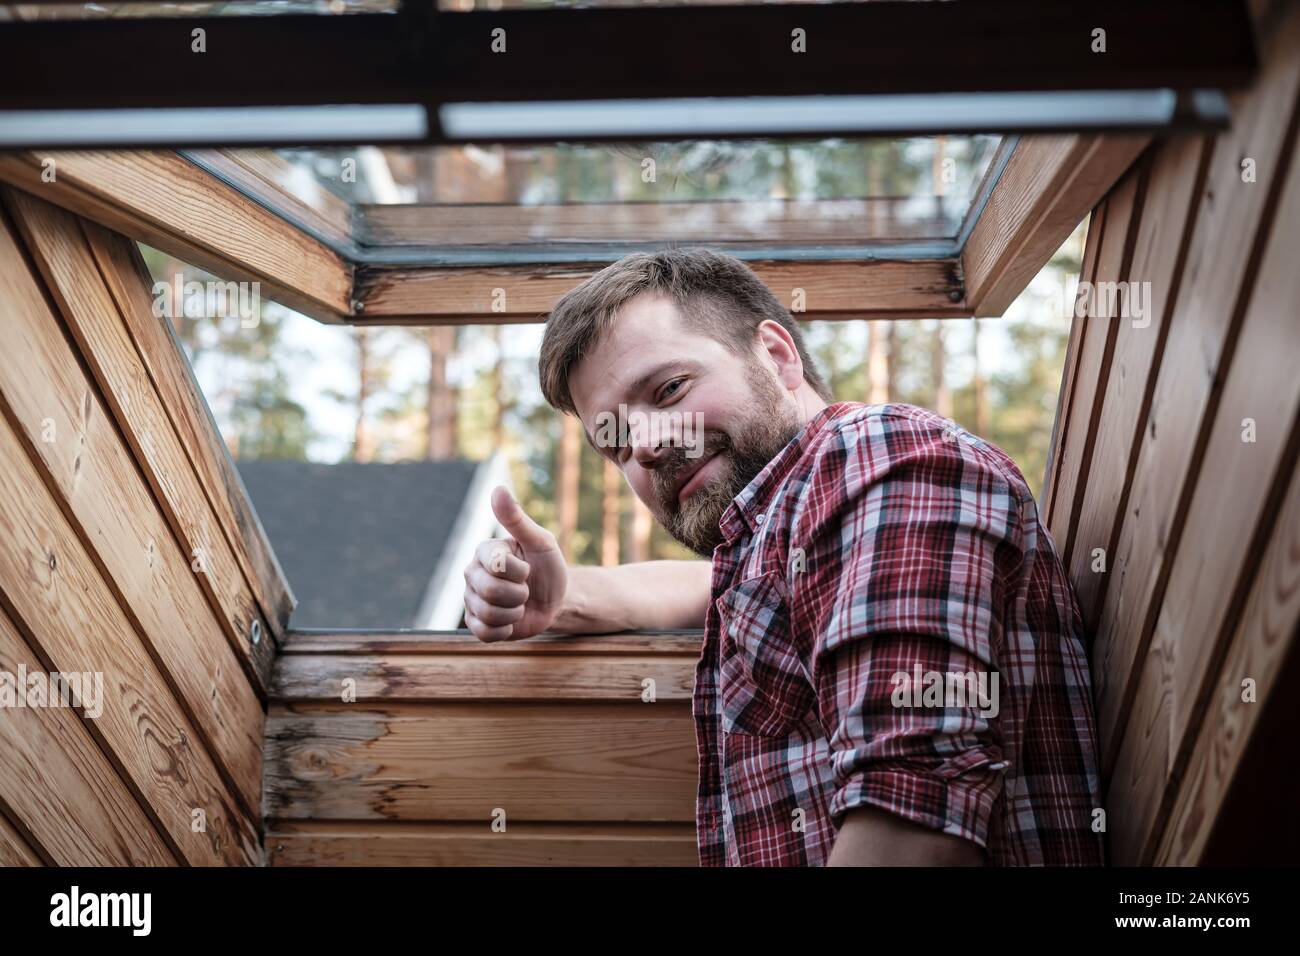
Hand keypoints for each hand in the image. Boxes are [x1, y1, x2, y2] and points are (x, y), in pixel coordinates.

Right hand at [462, 486, 567, 641]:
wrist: (555, 600)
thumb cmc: (547, 567)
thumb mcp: (540, 542)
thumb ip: (517, 519)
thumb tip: (497, 489)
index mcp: (484, 552)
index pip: (495, 565)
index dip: (519, 572)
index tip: (527, 568)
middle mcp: (471, 574)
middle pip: (490, 591)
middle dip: (519, 594)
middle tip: (526, 589)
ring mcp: (471, 600)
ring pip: (488, 614)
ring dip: (515, 612)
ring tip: (519, 604)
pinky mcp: (475, 624)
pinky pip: (485, 633)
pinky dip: (506, 630)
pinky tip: (511, 620)